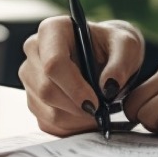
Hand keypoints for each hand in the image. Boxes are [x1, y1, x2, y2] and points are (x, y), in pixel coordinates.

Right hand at [19, 16, 143, 135]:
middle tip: (101, 111)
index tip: (94, 102)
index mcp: (53, 30)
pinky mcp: (33, 99)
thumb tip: (108, 87)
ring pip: (46, 109)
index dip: (74, 87)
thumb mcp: (127, 46)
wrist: (106, 57)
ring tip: (98, 112)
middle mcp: (34, 51)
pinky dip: (71, 127)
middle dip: (75, 107)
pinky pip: (47, 122)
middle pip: (46, 89)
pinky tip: (87, 117)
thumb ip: (121, 63)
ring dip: (75, 119)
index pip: (54, 63)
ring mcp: (30, 77)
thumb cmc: (113, 46)